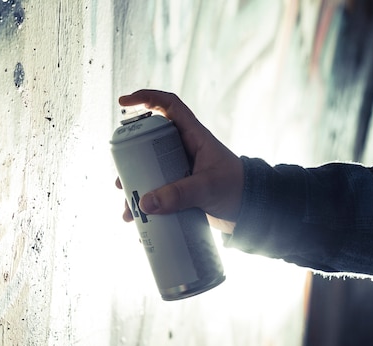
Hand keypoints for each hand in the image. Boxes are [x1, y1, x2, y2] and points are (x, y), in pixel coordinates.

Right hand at [115, 89, 243, 233]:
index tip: (124, 103)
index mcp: (194, 136)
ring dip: (136, 189)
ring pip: (150, 171)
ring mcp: (181, 169)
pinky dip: (148, 205)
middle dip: (129, 160)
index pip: (169, 106)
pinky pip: (158, 192)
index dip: (146, 98)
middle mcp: (184, 149)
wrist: (253, 211)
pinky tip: (140, 221)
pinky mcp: (181, 189)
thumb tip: (144, 203)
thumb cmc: (238, 189)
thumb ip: (178, 194)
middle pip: (148, 143)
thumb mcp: (207, 188)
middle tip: (119, 179)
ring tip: (128, 208)